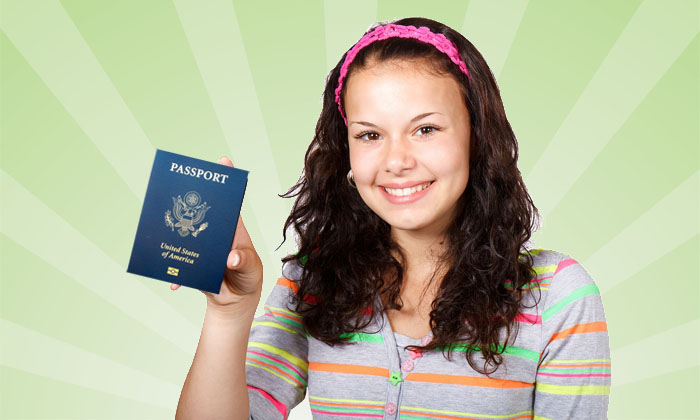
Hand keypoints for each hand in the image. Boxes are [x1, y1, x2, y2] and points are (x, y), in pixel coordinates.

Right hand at [170, 156, 262, 309]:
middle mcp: (215, 232)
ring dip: (175, 236)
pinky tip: (174, 283)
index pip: (231, 201)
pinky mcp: (192, 261)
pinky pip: (179, 263)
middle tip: (178, 193)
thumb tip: (230, 258)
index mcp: (233, 228)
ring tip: (166, 238)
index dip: (227, 181)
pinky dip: (175, 273)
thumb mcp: (251, 269)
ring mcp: (202, 245)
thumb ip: (243, 262)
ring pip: (185, 234)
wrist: (235, 300)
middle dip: (190, 201)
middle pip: (200, 211)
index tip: (223, 161)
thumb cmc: (248, 276)